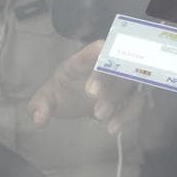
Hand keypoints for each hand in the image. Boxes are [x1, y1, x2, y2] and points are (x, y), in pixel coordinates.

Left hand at [27, 40, 145, 134]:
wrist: (77, 100)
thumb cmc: (63, 92)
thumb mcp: (47, 99)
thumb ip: (40, 106)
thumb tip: (38, 118)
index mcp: (82, 61)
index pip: (94, 48)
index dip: (100, 48)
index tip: (102, 49)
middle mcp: (105, 66)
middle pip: (115, 64)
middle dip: (106, 78)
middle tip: (92, 95)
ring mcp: (121, 80)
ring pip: (129, 83)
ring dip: (117, 98)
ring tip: (99, 117)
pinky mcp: (131, 96)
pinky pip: (138, 102)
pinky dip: (128, 115)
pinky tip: (112, 128)